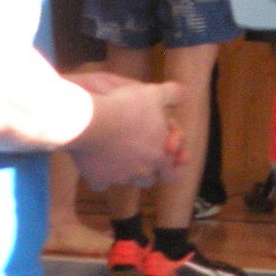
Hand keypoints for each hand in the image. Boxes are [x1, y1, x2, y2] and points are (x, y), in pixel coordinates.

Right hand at [68, 78, 182, 188]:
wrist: (91, 120)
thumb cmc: (126, 107)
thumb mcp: (154, 94)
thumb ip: (172, 94)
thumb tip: (184, 92)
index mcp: (160, 156)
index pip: (171, 173)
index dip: (169, 168)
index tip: (164, 160)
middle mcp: (142, 172)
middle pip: (148, 180)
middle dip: (147, 171)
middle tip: (142, 158)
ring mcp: (120, 178)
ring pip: (126, 182)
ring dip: (125, 173)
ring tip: (120, 158)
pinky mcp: (98, 179)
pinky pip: (101, 183)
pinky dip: (100, 177)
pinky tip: (97, 166)